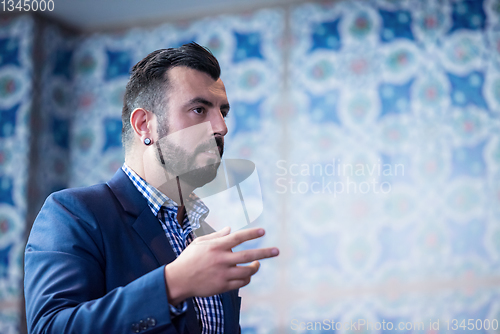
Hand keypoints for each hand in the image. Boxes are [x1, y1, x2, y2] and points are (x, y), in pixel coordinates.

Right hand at [164, 227, 278, 304]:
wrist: (178, 280)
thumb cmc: (188, 259)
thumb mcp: (199, 243)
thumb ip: (216, 236)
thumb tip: (230, 229)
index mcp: (216, 247)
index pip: (238, 238)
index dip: (251, 234)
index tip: (263, 231)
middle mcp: (221, 260)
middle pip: (248, 255)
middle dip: (264, 253)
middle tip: (276, 251)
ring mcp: (223, 274)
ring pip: (247, 271)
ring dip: (256, 267)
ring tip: (258, 263)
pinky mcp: (223, 286)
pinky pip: (241, 282)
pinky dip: (246, 278)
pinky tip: (247, 274)